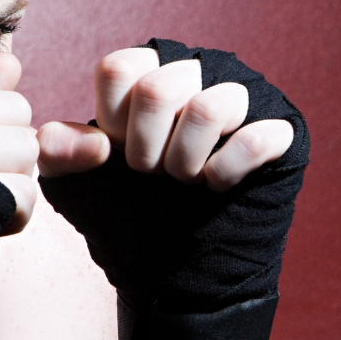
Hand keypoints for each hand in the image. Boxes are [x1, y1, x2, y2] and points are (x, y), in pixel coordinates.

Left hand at [37, 46, 292, 190]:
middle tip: (157, 178)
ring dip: (188, 163)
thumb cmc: (131, 215)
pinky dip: (227, 171)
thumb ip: (59, 156)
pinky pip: (256, 138)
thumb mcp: (82, 187)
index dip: (115, 124)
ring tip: (189, 183)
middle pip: (160, 88)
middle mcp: (195, 76)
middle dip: (149, 151)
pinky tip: (220, 187)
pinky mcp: (281, 130)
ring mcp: (242, 100)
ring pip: (210, 108)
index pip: (120, 68)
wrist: (180, 271)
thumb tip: (75, 139)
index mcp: (146, 77)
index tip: (121, 160)